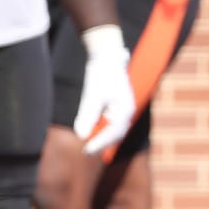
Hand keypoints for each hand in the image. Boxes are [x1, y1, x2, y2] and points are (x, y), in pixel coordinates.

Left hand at [74, 23, 134, 155]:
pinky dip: (100, 129)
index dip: (99, 144)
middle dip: (101, 144)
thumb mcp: (92, 95)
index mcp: (125, 109)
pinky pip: (109, 123)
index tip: (86, 150)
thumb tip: (81, 136)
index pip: (113, 133)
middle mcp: (126, 111)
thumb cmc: (101, 74)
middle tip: (85, 152)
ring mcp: (122, 109)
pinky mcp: (115, 107)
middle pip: (115, 134)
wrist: (106, 57)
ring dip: (101, 138)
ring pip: (112, 130)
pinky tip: (89, 133)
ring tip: (87, 146)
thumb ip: (88, 116)